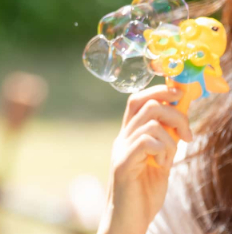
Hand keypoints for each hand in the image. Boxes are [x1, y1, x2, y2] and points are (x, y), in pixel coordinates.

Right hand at [98, 85, 192, 233]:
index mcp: (129, 135)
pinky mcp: (123, 164)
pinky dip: (162, 149)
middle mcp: (122, 138)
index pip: (138, 100)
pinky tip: (161, 165)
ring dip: (170, 139)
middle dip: (174, 113)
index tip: (180, 93)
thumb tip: (182, 120)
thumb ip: (167, 141)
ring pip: (150, 123)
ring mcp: (121, 149)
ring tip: (169, 159)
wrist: (127, 218)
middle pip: (145, 104)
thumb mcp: (160, 161)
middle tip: (187, 135)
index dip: (159, 90)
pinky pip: (146, 142)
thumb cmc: (144, 192)